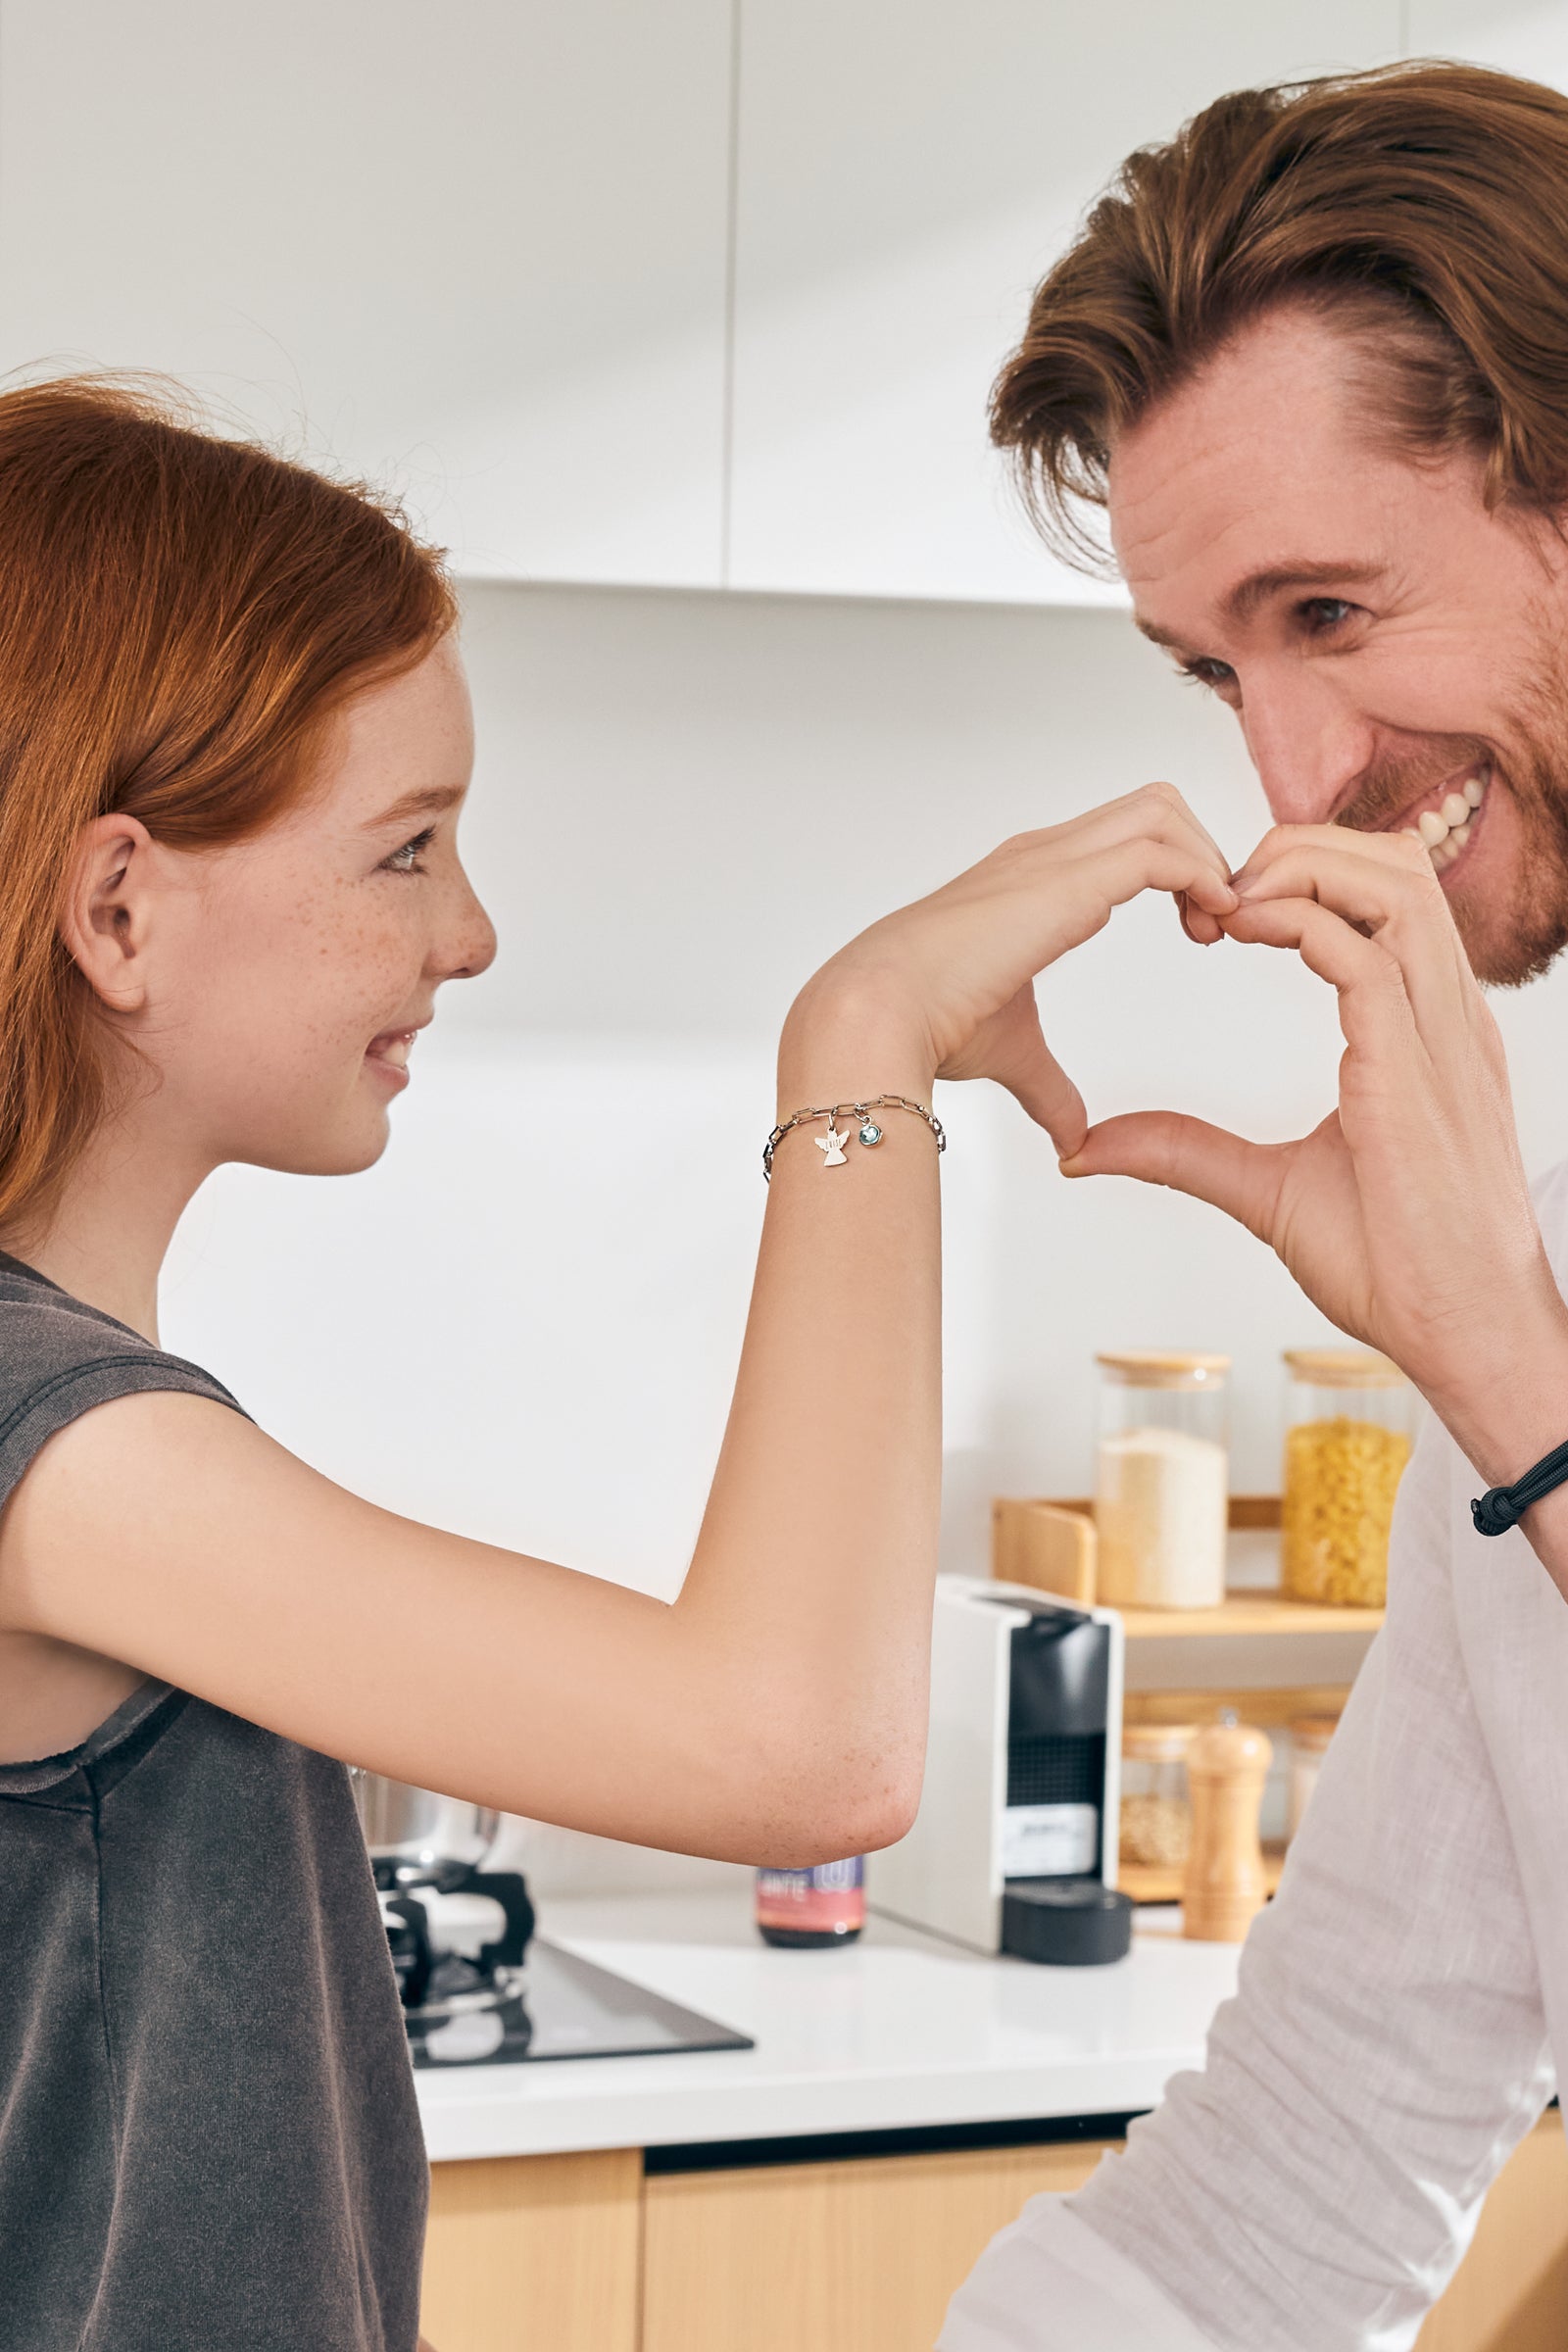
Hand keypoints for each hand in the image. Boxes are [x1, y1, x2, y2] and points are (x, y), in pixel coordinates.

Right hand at [786, 785, 1237, 1154]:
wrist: (879, 1011)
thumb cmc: (927, 1024)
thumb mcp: (1012, 1051)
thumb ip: (1050, 1086)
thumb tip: (1072, 1135)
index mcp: (1029, 878)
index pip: (1123, 835)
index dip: (1176, 870)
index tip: (1197, 930)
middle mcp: (1044, 854)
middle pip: (1154, 805)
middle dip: (1202, 853)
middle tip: (1214, 924)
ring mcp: (1053, 859)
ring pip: (1163, 812)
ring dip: (1207, 862)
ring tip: (1215, 927)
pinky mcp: (1066, 882)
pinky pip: (1159, 851)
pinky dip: (1200, 878)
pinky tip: (1209, 925)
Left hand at [1060, 823, 1567, 1454]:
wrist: (1464, 1332)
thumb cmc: (1396, 1268)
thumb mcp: (1268, 1192)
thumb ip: (1186, 1152)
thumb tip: (1091, 1148)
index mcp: (1425, 1030)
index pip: (1389, 898)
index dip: (1308, 876)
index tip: (1225, 907)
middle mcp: (1444, 1016)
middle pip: (1399, 863)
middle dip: (1305, 846)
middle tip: (1221, 884)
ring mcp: (1442, 1036)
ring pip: (1396, 884)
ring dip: (1305, 867)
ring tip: (1231, 900)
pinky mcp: (1418, 1068)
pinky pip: (1369, 955)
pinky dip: (1302, 923)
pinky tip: (1243, 933)